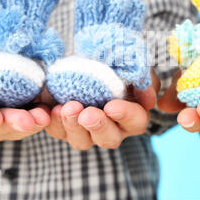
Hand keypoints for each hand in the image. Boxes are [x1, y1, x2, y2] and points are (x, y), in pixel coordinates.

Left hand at [45, 68, 160, 149]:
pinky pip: (57, 131)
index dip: (125, 115)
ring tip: (67, 108)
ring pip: (81, 141)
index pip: (136, 121)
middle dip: (98, 126)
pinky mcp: (65, 128)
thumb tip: (148, 97)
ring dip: (73, 126)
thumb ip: (143, 78)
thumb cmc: (117, 62)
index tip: (111, 106)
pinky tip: (51, 108)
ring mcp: (87, 132)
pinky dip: (53, 122)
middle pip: (108, 138)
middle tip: (87, 114)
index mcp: (134, 116)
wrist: (89, 58)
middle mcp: (112, 129)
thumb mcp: (134, 64)